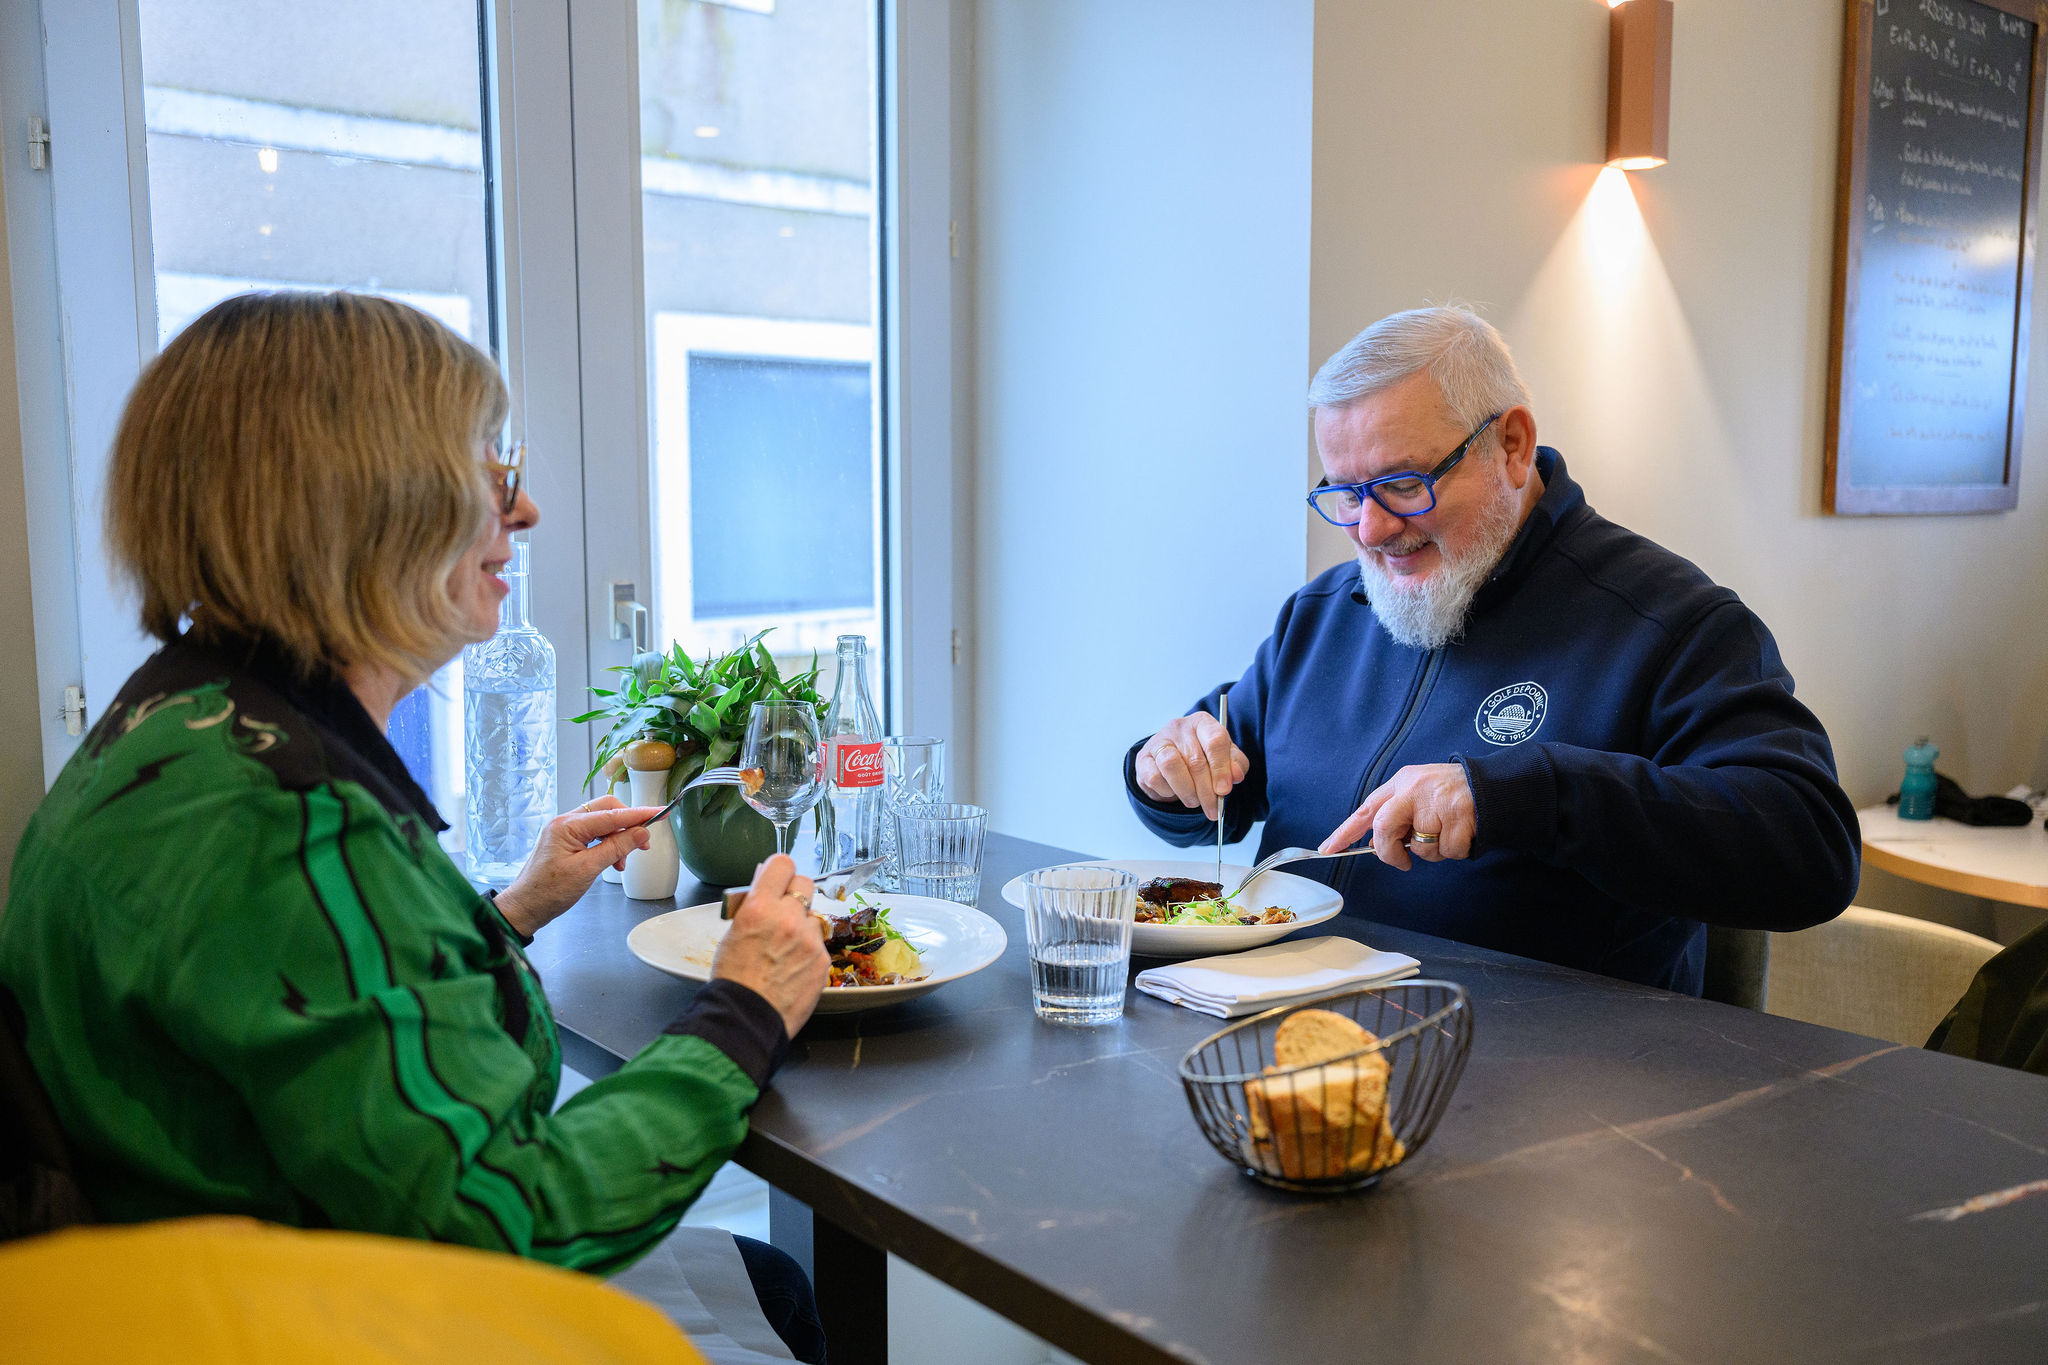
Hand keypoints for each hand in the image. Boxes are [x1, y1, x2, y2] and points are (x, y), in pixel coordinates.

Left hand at [493, 796, 659, 936]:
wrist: (525, 908)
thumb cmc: (549, 892)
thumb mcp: (588, 870)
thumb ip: (616, 848)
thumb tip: (641, 833)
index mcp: (567, 825)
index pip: (611, 815)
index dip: (639, 815)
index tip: (660, 812)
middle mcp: (564, 822)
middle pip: (606, 811)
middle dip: (628, 824)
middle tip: (644, 841)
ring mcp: (564, 831)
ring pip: (601, 823)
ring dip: (618, 837)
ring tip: (624, 861)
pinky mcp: (565, 841)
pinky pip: (593, 834)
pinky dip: (607, 844)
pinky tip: (612, 861)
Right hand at [711, 854, 829, 1038]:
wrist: (746, 1017)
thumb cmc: (732, 979)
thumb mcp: (733, 933)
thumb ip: (753, 906)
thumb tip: (764, 884)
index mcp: (760, 908)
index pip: (782, 864)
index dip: (779, 871)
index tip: (777, 879)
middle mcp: (788, 918)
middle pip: (805, 883)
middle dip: (795, 893)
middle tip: (784, 910)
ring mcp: (809, 939)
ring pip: (814, 916)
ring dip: (803, 925)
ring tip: (786, 948)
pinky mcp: (823, 960)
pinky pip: (819, 944)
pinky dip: (809, 951)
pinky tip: (794, 967)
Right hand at [1135, 710, 1249, 819]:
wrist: (1175, 762)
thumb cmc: (1204, 758)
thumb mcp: (1226, 759)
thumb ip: (1236, 765)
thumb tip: (1236, 775)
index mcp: (1203, 722)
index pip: (1215, 740)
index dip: (1221, 768)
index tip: (1224, 790)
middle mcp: (1179, 727)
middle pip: (1195, 760)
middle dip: (1206, 791)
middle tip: (1212, 808)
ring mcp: (1158, 741)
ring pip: (1171, 766)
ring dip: (1186, 791)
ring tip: (1194, 801)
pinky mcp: (1143, 758)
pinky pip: (1155, 778)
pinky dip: (1168, 791)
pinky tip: (1175, 792)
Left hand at [1318, 763, 1475, 870]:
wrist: (1491, 784)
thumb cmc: (1450, 793)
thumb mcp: (1417, 792)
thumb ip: (1396, 814)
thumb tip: (1376, 844)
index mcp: (1401, 784)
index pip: (1366, 810)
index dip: (1345, 832)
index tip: (1328, 849)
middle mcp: (1414, 790)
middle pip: (1385, 828)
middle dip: (1390, 852)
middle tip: (1401, 861)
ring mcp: (1437, 802)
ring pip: (1421, 846)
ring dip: (1433, 851)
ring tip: (1446, 833)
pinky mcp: (1459, 815)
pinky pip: (1449, 851)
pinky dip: (1456, 851)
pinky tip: (1462, 834)